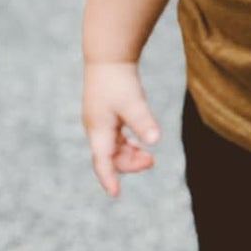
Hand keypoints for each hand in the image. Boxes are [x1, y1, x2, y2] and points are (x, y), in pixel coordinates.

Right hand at [83, 59, 161, 197]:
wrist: (108, 57)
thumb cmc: (118, 80)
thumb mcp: (133, 102)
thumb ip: (143, 122)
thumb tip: (154, 141)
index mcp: (99, 130)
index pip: (101, 162)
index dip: (108, 179)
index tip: (116, 194)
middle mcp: (96, 129)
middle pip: (109, 158)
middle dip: (129, 165)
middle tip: (151, 162)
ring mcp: (100, 123)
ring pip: (113, 150)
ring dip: (129, 156)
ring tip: (149, 158)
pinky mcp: (105, 116)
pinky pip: (115, 140)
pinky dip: (127, 146)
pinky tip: (139, 145)